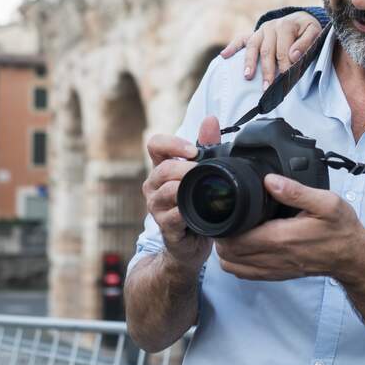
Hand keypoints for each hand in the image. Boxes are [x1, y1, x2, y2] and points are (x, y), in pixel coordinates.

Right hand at [141, 116, 222, 271]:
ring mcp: (157, 207)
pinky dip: (186, 212)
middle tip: (203, 170)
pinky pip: (173, 216)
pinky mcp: (165, 227)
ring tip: (202, 189)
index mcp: (161, 168)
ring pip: (166, 191)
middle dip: (184, 167)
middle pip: (162, 168)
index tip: (193, 150)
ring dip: (185, 188)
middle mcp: (154, 186)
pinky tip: (198, 211)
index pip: (154, 144)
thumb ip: (206, 146)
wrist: (191, 245)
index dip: (172, 143)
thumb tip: (210, 119)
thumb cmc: (196, 205)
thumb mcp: (202, 173)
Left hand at [214, 174, 364, 283]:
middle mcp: (274, 257)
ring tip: (230, 231)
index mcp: (281, 238)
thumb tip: (269, 180)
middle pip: (229, 254)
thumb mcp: (325, 203)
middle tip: (224, 218)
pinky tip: (242, 246)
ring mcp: (274, 269)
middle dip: (220, 236)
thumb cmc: (340, 229)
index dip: (223, 226)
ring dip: (226, 250)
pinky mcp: (277, 274)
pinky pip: (246, 274)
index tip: (223, 211)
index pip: (237, 239)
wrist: (353, 258)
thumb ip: (295, 191)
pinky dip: (236, 262)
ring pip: (233, 267)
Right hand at [219, 10, 322, 88]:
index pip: (283, 50)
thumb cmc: (307, 30)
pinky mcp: (254, 33)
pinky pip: (241, 39)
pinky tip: (224, 55)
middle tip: (267, 87)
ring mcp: (260, 30)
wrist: (300, 18)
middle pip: (267, 51)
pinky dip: (232, 47)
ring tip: (247, 77)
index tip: (285, 80)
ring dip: (249, 62)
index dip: (284, 66)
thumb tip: (294, 55)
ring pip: (252, 46)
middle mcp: (271, 26)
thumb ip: (306, 43)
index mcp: (286, 26)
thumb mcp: (314, 32)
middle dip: (267, 70)